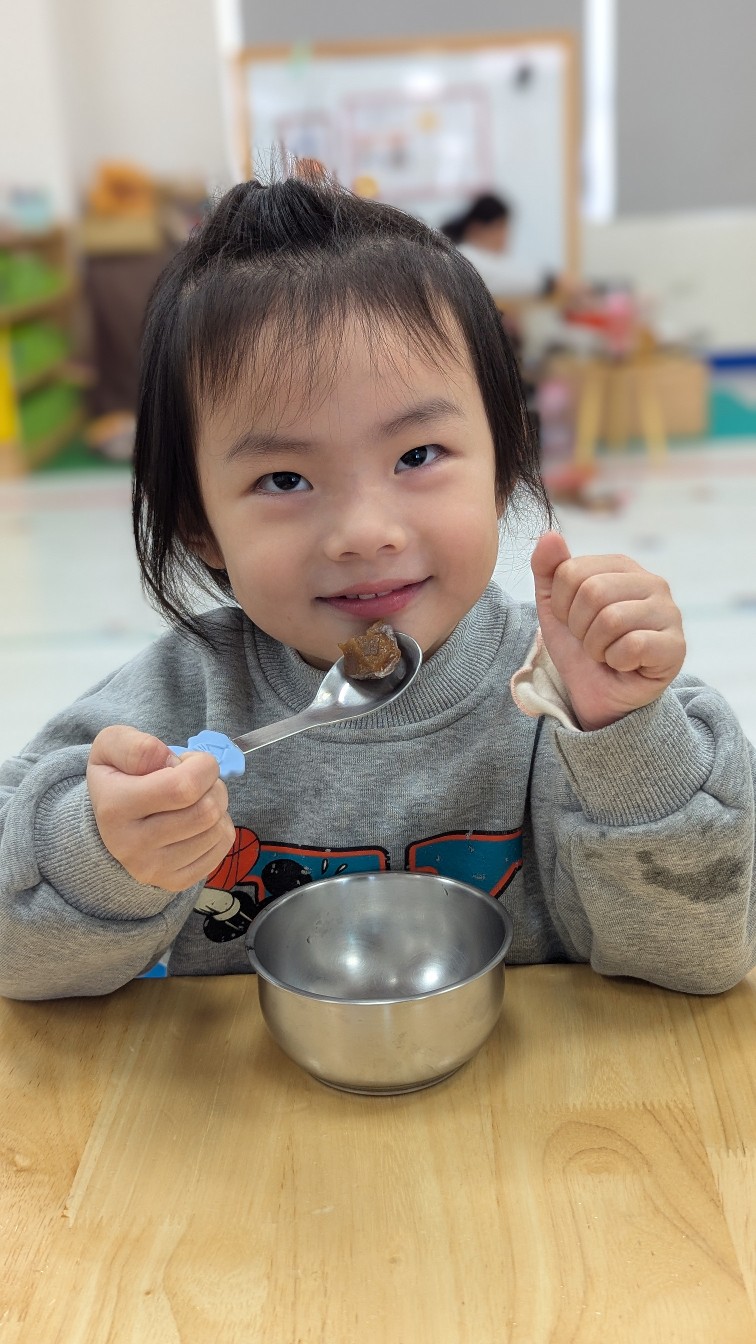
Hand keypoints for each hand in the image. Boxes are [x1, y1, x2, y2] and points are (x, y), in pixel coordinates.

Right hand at [87, 726, 235, 890]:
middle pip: (205, 811)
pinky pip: (221, 848)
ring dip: (218, 806)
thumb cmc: (118, 777)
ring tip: (196, 800)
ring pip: (217, 830)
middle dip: (213, 785)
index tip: (190, 761)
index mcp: (115, 807)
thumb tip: (167, 760)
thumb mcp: (111, 746)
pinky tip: (199, 821)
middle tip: (197, 780)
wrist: (107, 823)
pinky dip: (220, 827)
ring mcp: (152, 869)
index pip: (183, 787)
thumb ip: (134, 745)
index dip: (202, 766)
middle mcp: (131, 845)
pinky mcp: (173, 882)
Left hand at [531, 532, 685, 730]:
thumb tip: (549, 535)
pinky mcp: (676, 646)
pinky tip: (624, 664)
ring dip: (596, 646)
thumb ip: (549, 570)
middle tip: (590, 641)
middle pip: (593, 593)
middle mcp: (652, 582)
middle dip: (579, 627)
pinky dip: (616, 662)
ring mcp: (669, 612)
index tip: (573, 622)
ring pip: (612, 619)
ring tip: (606, 652)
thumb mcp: (554, 608)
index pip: (571, 571)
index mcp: (622, 566)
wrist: (598, 693)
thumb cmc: (581, 647)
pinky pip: (632, 645)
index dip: (561, 606)